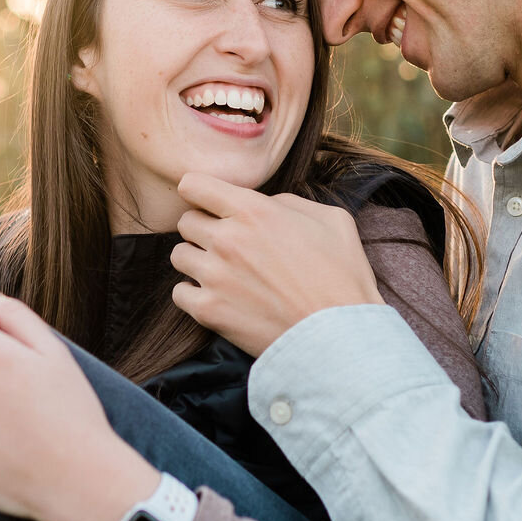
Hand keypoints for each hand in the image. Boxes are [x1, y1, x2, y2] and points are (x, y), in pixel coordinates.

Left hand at [170, 174, 384, 355]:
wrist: (340, 335)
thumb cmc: (342, 276)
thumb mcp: (331, 219)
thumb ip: (289, 203)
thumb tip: (265, 204)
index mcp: (253, 210)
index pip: (193, 185)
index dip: (200, 192)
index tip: (210, 204)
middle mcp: (227, 239)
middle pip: (186, 221)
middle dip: (204, 229)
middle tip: (228, 245)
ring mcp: (214, 276)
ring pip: (179, 255)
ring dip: (197, 261)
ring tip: (223, 273)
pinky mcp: (209, 310)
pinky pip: (179, 293)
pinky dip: (193, 294)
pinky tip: (217, 297)